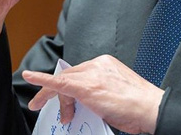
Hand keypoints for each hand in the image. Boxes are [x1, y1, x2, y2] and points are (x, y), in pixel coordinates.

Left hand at [23, 55, 163, 133]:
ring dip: (57, 99)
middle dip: (59, 95)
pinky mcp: (86, 87)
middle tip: (60, 113)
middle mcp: (98, 64)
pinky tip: (30, 78)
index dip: (70, 90)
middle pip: (69, 76)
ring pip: (64, 82)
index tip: (68, 103)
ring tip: (62, 117)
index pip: (79, 73)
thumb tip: (83, 104)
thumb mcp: (116, 93)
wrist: (150, 108)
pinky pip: (59, 83)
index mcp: (106, 63)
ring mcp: (92, 74)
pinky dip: (42, 81)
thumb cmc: (138, 106)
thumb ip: (99, 91)